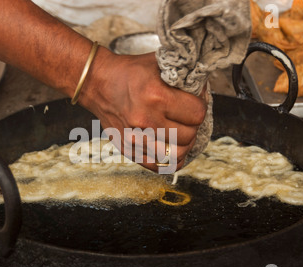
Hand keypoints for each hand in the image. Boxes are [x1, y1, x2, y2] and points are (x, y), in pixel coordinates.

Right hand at [80, 49, 207, 172]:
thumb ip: (183, 75)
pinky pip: (159, 166)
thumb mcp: (158, 64)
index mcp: (156, 96)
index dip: (200, 106)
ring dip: (183, 143)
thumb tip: (204, 88)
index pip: (197, 114)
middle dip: (192, 125)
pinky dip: (170, 160)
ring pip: (177, 154)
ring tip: (180, 132)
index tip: (195, 101)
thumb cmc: (129, 72)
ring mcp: (136, 139)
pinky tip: (171, 148)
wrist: (98, 83)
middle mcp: (146, 120)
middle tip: (186, 116)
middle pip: (189, 135)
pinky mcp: (129, 150)